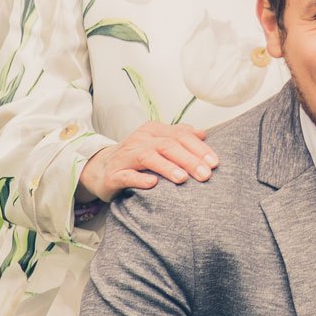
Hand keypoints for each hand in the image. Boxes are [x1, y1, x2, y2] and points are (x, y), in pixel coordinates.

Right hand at [79, 122, 217, 199]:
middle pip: (167, 145)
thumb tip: (204, 134)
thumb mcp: (158, 142)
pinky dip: (140, 179)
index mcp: (153, 130)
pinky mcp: (113, 175)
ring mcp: (125, 157)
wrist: (100, 168)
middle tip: (206, 174)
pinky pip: (127, 175)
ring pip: (148, 157)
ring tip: (183, 178)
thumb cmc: (136, 157)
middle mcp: (139, 140)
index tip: (215, 163)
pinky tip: (153, 184)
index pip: (180, 135)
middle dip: (189, 159)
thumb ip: (179, 137)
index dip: (199, 148)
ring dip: (167, 167)